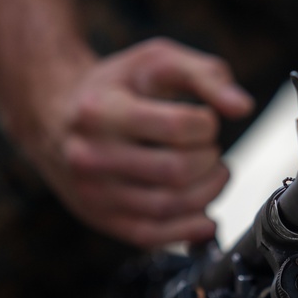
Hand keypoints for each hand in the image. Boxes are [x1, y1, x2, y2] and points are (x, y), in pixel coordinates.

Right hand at [22, 39, 253, 247]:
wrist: (56, 114)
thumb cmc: (114, 86)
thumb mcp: (156, 61)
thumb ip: (206, 75)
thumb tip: (241, 107)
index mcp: (100, 110)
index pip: (178, 127)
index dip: (208, 125)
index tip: (205, 121)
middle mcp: (89, 155)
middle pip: (176, 171)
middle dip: (210, 161)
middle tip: (210, 150)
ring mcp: (92, 192)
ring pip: (168, 207)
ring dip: (207, 193)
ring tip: (211, 174)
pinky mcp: (99, 218)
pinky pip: (150, 236)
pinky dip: (187, 231)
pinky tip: (205, 216)